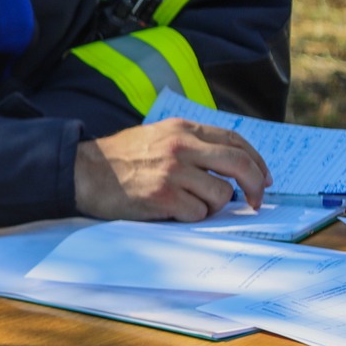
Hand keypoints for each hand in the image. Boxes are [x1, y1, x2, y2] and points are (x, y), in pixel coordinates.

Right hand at [73, 118, 270, 220]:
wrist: (82, 172)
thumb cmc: (119, 159)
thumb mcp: (157, 137)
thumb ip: (190, 144)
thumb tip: (228, 166)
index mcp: (182, 128)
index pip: (235, 140)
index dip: (256, 161)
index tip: (264, 178)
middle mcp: (181, 146)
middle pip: (239, 163)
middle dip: (255, 185)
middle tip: (256, 200)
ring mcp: (173, 171)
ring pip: (220, 194)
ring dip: (212, 206)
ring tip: (189, 204)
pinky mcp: (163, 196)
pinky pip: (198, 213)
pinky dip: (190, 216)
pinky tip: (171, 211)